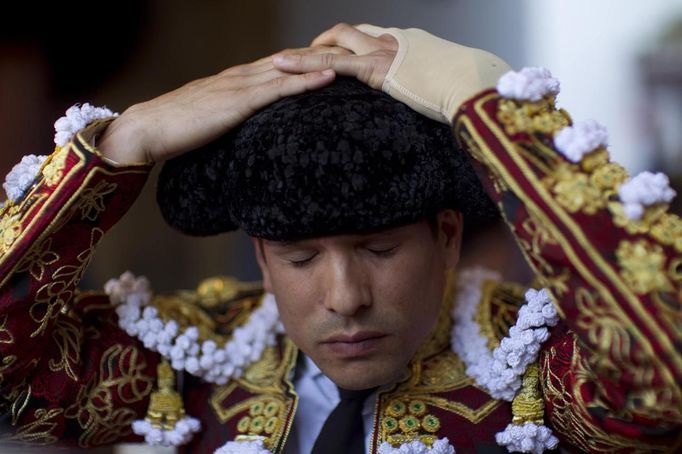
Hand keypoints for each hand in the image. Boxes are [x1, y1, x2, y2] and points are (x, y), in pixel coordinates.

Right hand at [97, 46, 347, 164]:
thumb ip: (233, 116)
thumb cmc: (177, 127)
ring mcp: (241, 85)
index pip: (280, 63)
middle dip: (324, 52)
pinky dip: (307, 81)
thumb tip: (250, 126)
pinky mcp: (239, 102)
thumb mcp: (213, 118)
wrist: (149, 128)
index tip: (335, 56)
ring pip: (291, 68)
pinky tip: (329, 77)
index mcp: (237, 79)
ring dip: (324, 61)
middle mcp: (242, 75)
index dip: (308, 58)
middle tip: (355, 47)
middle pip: (292, 59)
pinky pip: (280, 89)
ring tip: (353, 56)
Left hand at [273, 23, 510, 123]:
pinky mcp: (377, 67)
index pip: (370, 36)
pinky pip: (333, 63)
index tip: (333, 54)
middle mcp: (392, 40)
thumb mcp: (447, 85)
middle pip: (348, 34)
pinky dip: (306, 65)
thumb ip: (431, 86)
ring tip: (278, 61)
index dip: (348, 44)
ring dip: (304, 52)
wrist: (477, 86)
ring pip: (333, 44)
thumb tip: (433, 100)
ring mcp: (384, 51)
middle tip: (300, 58)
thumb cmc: (471, 90)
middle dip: (321, 44)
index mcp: (409, 43)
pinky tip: (285, 69)